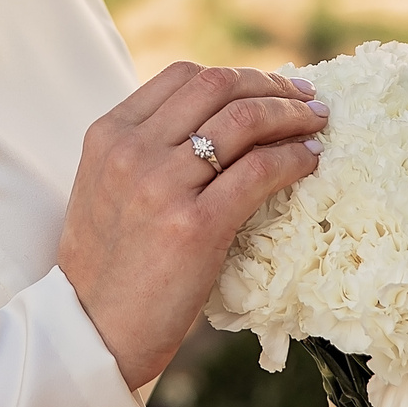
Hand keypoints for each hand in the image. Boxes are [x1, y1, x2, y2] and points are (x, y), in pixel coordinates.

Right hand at [57, 61, 326, 387]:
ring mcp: (163, 186)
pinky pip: (260, 171)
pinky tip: (309, 160)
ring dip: (292, 115)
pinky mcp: (195, 225)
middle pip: (219, 87)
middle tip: (306, 98)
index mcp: (109, 134)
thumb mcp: (107, 187)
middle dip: (272, 86)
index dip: (238, 76)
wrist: (91, 330)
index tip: (270, 87)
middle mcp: (133, 150)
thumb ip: (145, 150)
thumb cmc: (107, 266)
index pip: (184, 76)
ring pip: (245, 120)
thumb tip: (215, 124)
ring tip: (316, 124)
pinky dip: (294, 158)